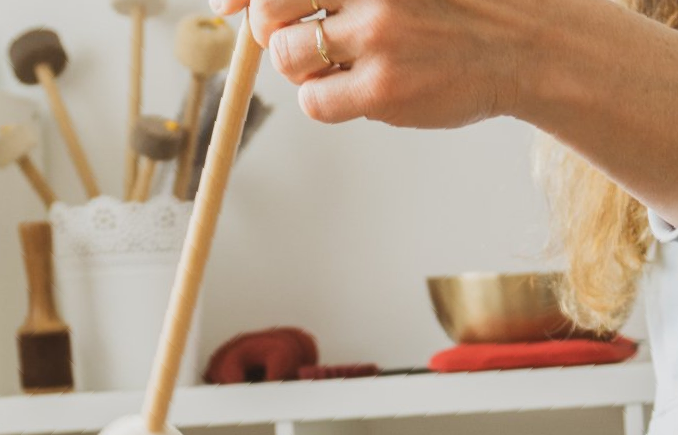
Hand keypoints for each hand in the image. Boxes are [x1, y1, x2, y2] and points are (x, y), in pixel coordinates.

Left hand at [211, 0, 528, 127]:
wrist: (532, 42)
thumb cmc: (459, 2)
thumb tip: (251, 6)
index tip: (223, 6)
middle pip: (271, 8)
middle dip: (268, 25)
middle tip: (296, 33)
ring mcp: (379, 35)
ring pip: (287, 57)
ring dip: (301, 64)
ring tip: (341, 59)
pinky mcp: (383, 88)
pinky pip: (315, 102)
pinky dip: (324, 99)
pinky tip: (359, 86)